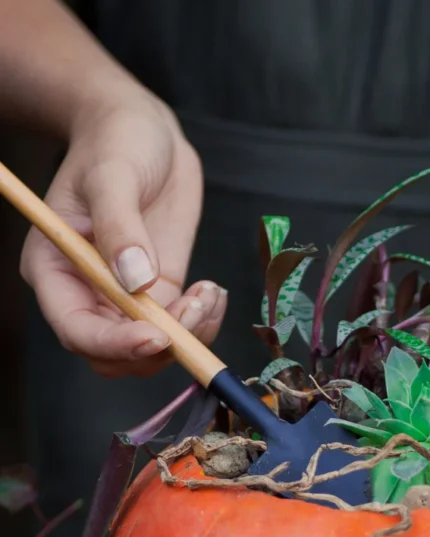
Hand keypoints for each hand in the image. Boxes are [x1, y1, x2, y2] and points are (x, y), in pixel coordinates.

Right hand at [20, 88, 225, 376]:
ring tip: (209, 293)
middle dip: (157, 347)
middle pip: (114, 355)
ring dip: (187, 337)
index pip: (76, 330)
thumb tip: (135, 280)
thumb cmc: (115, 141)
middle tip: (194, 309)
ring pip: (151, 351)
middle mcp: (87, 293)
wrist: (144, 129)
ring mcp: (125, 298)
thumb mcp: (113, 175)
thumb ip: (121, 227)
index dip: (115, 344)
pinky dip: (203, 322)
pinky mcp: (160, 294)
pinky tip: (214, 292)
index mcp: (56, 270)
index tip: (156, 336)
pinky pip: (180, 330)